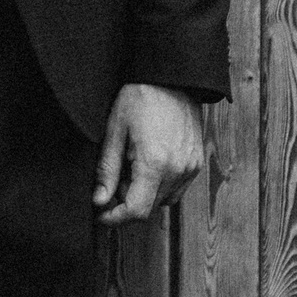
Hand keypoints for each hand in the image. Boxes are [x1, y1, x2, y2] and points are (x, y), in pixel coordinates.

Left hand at [93, 83, 203, 227]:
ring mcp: (190, 168)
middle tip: (114, 178)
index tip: (101, 215)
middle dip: (126, 203)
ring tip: (132, 167)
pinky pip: (176, 189)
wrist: (173, 78)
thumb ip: (107, 170)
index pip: (136, 211)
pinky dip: (159, 186)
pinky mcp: (196, 164)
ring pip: (163, 201)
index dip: (115, 219)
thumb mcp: (115, 130)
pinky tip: (149, 165)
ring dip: (144, 195)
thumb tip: (99, 201)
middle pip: (149, 209)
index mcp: (155, 163)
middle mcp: (178, 170)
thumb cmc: (141, 98)